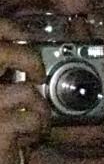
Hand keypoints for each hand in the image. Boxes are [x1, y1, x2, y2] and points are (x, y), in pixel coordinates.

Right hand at [0, 18, 49, 163]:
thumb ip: (4, 70)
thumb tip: (30, 45)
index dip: (10, 29)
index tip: (26, 38)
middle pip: (2, 52)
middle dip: (30, 60)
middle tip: (37, 76)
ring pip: (26, 91)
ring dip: (40, 107)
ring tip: (35, 120)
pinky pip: (31, 117)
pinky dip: (38, 125)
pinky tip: (30, 134)